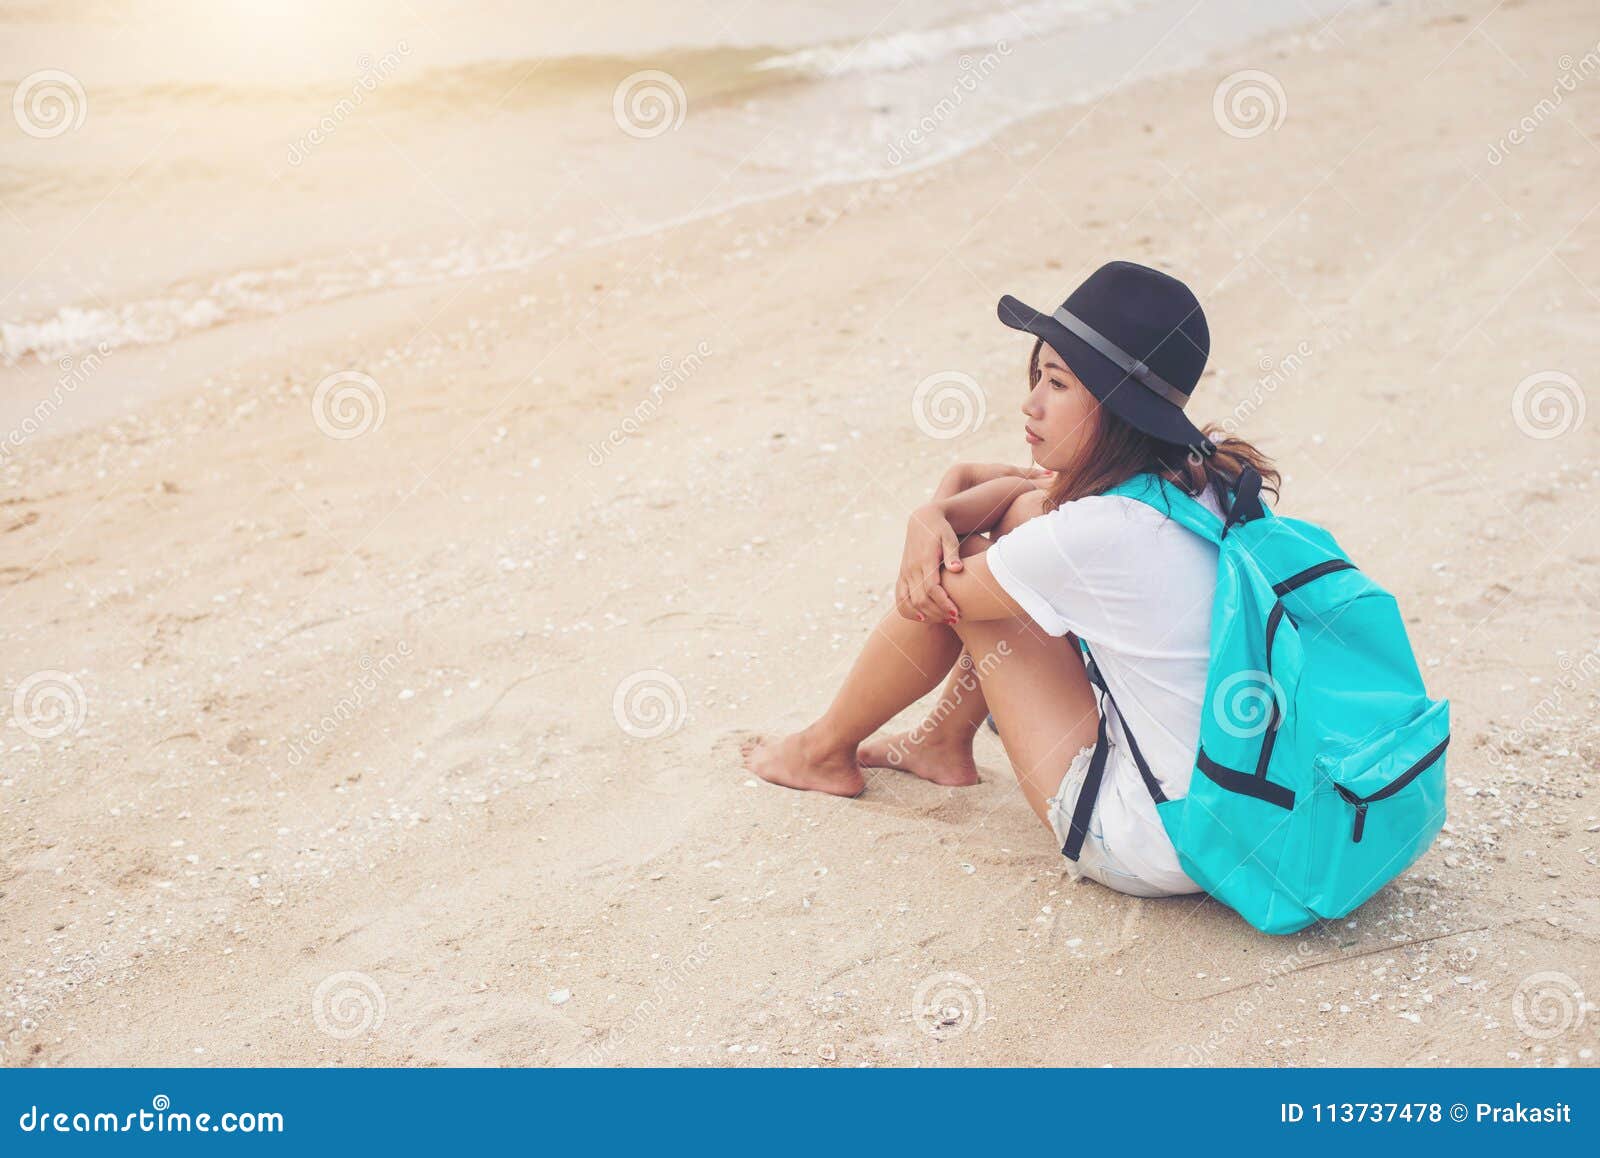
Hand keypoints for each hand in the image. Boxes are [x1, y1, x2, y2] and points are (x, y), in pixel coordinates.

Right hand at [897, 503, 962, 623]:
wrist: (923, 520)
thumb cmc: (942, 530)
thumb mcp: (950, 538)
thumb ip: (953, 554)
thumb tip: (957, 569)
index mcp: (924, 560)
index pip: (931, 588)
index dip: (943, 603)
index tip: (957, 613)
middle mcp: (911, 568)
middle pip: (920, 599)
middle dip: (937, 613)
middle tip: (955, 619)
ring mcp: (904, 573)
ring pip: (908, 602)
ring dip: (924, 615)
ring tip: (942, 620)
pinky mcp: (902, 575)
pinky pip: (900, 598)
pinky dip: (908, 611)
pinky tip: (923, 618)